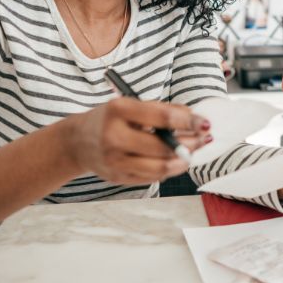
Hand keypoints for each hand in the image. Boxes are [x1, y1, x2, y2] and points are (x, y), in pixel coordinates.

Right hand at [69, 98, 210, 184]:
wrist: (78, 141)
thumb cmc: (111, 119)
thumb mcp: (130, 105)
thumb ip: (161, 110)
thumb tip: (194, 117)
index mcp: (118, 110)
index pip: (162, 117)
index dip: (188, 121)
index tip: (205, 123)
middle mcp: (114, 136)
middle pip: (163, 146)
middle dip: (190, 143)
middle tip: (204, 139)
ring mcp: (115, 160)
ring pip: (160, 167)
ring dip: (183, 161)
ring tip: (193, 153)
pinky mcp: (118, 177)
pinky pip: (152, 177)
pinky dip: (169, 169)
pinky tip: (176, 162)